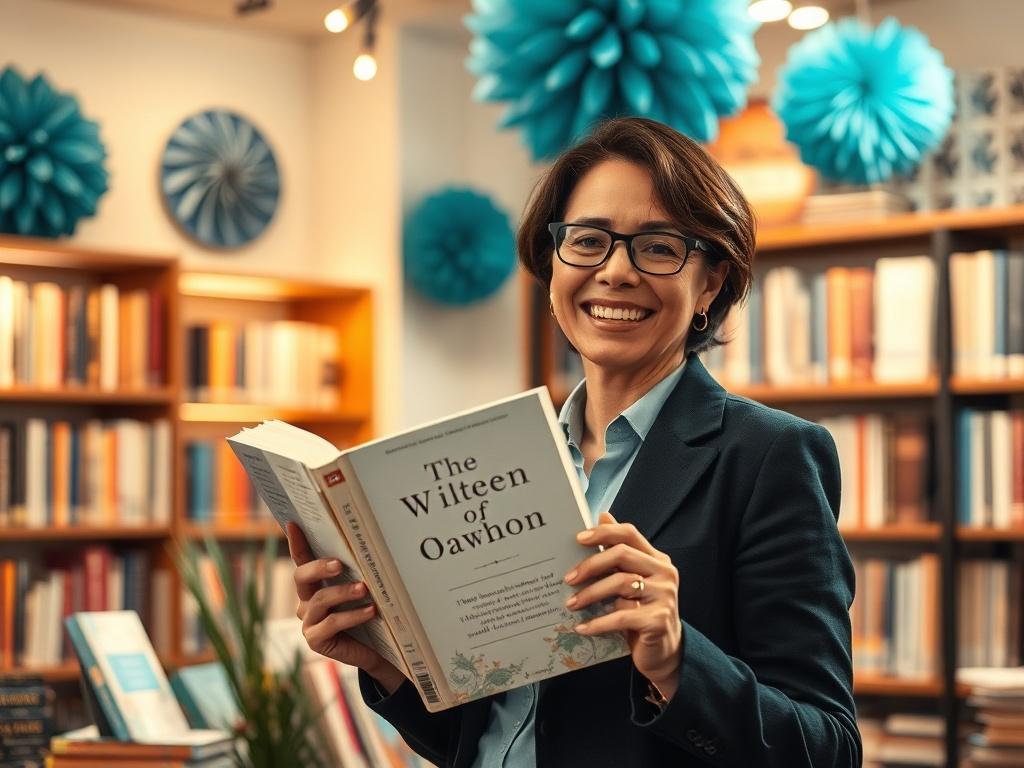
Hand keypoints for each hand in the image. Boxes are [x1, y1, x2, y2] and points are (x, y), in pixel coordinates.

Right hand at [286, 523, 404, 693]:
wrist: (377, 650)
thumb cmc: (368, 614)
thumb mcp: (362, 591)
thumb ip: (357, 573)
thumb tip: (366, 545)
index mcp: (314, 585)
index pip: (302, 560)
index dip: (297, 543)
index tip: (294, 524)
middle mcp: (306, 602)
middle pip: (301, 577)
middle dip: (319, 566)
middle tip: (339, 563)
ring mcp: (308, 621)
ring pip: (319, 600)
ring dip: (343, 592)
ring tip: (364, 589)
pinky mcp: (315, 640)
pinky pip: (331, 623)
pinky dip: (352, 615)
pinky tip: (370, 611)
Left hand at [564, 512, 681, 700]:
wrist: (663, 651)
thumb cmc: (642, 612)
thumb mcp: (631, 580)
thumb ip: (619, 552)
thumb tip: (603, 516)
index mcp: (657, 559)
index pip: (629, 534)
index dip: (603, 532)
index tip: (578, 539)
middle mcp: (664, 573)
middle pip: (622, 555)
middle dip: (591, 565)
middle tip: (568, 578)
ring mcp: (664, 596)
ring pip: (620, 584)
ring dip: (590, 594)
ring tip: (571, 604)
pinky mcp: (658, 620)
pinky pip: (621, 617)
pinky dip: (598, 623)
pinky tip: (582, 627)